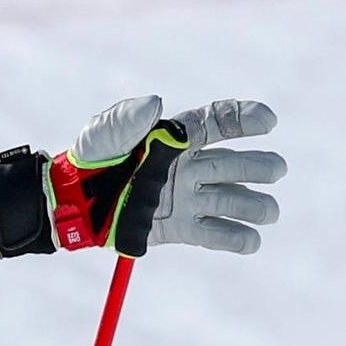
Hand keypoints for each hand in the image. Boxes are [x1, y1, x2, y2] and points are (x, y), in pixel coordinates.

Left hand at [0, 96, 281, 257]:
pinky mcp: (176, 228)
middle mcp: (186, 166)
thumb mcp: (102, 135)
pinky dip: (234, 239)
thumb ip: (126, 119)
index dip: (245, 119)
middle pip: (232, 163)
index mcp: (173, 137)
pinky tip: (252, 242)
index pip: (218, 122)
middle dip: (258, 166)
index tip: (268, 121)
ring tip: (271, 212)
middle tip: (276, 169)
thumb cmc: (88, 160)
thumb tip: (157, 103)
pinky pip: (212, 233)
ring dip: (254, 204)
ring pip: (229, 199)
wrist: (69, 203)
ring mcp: (184, 198)